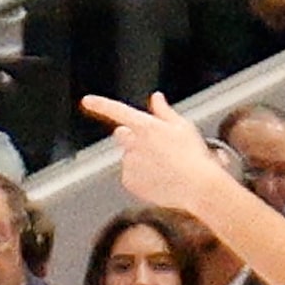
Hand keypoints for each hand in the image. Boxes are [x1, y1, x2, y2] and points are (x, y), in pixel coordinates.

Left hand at [83, 92, 227, 213]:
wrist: (197, 187)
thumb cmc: (193, 156)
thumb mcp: (183, 127)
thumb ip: (164, 111)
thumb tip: (156, 97)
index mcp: (146, 126)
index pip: (117, 111)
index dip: (100, 104)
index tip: (87, 101)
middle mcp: (133, 143)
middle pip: (122, 134)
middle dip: (130, 137)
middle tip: (153, 145)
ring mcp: (129, 163)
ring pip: (129, 157)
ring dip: (140, 159)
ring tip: (164, 167)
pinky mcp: (129, 181)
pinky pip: (130, 175)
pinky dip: (141, 177)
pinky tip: (159, 179)